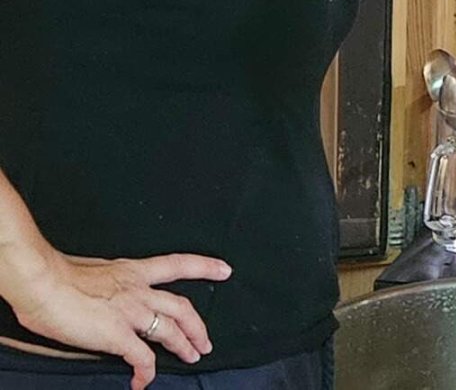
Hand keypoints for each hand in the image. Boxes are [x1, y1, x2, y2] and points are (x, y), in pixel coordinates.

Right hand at [10, 248, 230, 388]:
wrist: (43, 284)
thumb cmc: (57, 276)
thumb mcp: (94, 270)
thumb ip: (108, 283)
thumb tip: (105, 294)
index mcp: (132, 271)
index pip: (177, 265)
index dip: (204, 267)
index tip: (224, 270)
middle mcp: (138, 290)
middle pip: (181, 307)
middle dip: (198, 326)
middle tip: (206, 341)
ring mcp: (131, 313)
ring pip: (170, 331)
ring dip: (184, 345)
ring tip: (191, 358)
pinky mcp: (118, 335)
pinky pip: (141, 358)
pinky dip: (146, 372)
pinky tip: (143, 382)